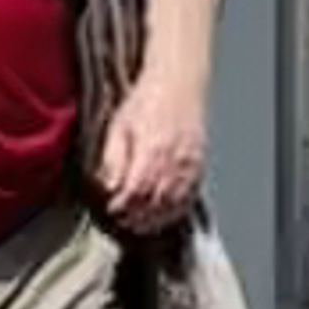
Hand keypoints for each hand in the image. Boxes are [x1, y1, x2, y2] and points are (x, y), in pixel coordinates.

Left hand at [92, 76, 209, 237]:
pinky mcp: (199, 167)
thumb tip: (109, 187)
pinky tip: (163, 216)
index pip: (136, 191)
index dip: (122, 206)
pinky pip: (189, 198)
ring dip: (155, 219)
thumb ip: (114, 158)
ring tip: (139, 224)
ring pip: (173, 204)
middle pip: (155, 203)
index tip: (111, 210)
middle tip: (122, 222)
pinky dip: (175, 212)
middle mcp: (174, 162)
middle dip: (137, 216)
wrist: (179, 84)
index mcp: (151, 151)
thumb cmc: (146, 101)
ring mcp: (190, 167)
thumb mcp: (119, 125)